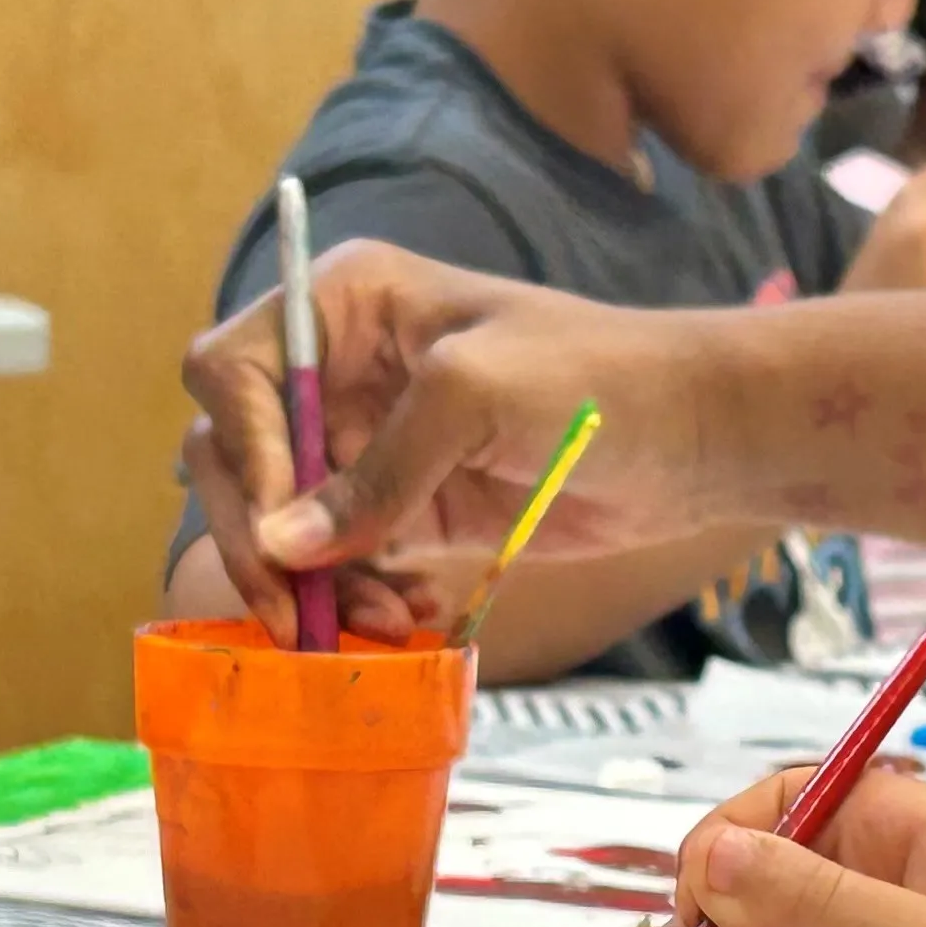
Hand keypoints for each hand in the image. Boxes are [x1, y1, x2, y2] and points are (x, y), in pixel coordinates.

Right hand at [175, 238, 731, 643]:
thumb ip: (379, 470)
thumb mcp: (476, 397)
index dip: (243, 450)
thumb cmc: (596, 378)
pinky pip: (340, 565)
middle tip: (299, 616)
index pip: (231, 371)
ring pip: (283, 526)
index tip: (282, 526)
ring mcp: (370, 446)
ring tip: (386, 621)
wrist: (693, 438)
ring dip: (316, 585)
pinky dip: (358, 600)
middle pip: (235, 457)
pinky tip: (409, 618)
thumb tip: (281, 546)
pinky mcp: (406, 511)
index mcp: (344, 305)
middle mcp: (341, 371)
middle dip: (260, 538)